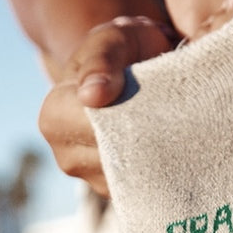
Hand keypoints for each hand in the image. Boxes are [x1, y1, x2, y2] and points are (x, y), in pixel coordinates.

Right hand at [39, 16, 176, 196]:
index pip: (97, 133)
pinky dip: (162, 171)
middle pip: (116, 161)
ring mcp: (91, 178)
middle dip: (149, 142)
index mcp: (54, 118)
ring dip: (159, 158)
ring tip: (177, 129)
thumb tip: (91, 96)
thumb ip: (103, 61)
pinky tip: (176, 147)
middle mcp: (66, 155)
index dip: (131, 121)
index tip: (160, 103)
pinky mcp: (117, 192)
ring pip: (132, 180)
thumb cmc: (122, 48)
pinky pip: (143, 189)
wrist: (137, 66)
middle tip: (178, 118)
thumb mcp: (113, 39)